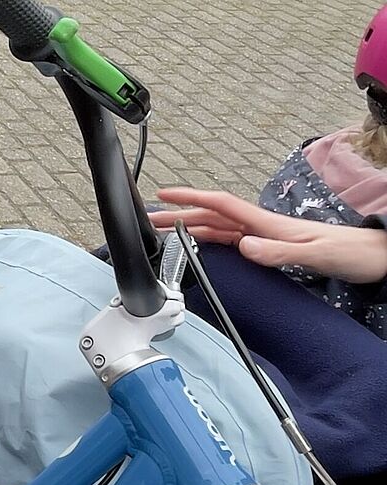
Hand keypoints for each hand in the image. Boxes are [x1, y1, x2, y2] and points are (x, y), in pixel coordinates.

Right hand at [149, 187, 386, 284]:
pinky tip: (198, 245)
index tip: (165, 195)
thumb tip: (244, 246)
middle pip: (212, 216)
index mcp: (267, 225)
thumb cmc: (350, 254)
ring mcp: (264, 236)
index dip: (191, 198)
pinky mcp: (269, 247)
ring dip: (190, 226)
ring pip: (218, 227)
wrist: (373, 258)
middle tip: (151, 219)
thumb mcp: (315, 254)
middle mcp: (262, 227)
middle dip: (180, 214)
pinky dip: (208, 239)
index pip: (221, 205)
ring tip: (164, 230)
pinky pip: (230, 240)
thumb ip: (279, 251)